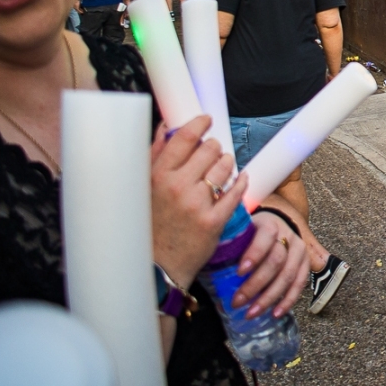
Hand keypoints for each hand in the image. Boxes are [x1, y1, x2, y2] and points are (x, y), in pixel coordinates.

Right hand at [148, 116, 239, 288]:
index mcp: (158, 175)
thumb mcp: (144, 187)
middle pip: (210, 149)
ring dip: (227, 163)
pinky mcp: (213, 221)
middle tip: (212, 153)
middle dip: (214, 147)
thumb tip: (167, 126)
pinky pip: (235, 191)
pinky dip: (240, 182)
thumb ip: (156, 154)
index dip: (199, 124)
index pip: (184, 138)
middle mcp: (177, 187)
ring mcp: (196, 204)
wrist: (157, 265)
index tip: (206, 120)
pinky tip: (239, 179)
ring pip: (225, 167)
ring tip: (222, 168)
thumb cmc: (151, 222)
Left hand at [231, 210, 311, 317]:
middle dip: (256, 284)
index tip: (239, 271)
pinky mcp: (305, 263)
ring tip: (251, 312)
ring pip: (288, 275)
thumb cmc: (250, 234)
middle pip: (276, 261)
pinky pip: (299, 284)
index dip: (254, 255)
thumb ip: (227, 245)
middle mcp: (288, 235)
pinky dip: (288, 300)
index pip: (265, 238)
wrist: (275, 226)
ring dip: (269, 297)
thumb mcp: (239, 232)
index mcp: (269, 224)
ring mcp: (299, 250)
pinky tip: (275, 313)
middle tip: (237, 301)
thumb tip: (203, 269)